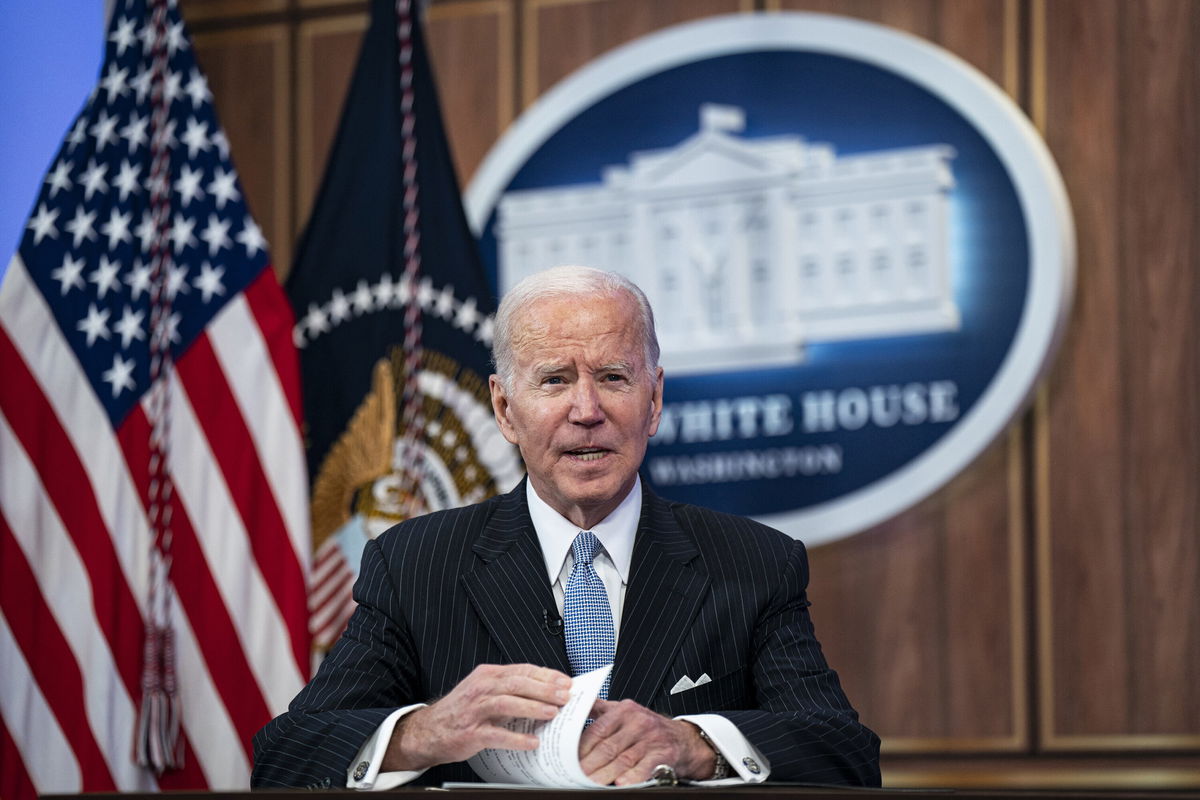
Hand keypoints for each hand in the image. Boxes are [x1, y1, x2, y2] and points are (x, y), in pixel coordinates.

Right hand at [381, 663, 571, 770]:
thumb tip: (545, 689)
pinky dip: (516, 738)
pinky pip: (496, 734)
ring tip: (552, 713)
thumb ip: (510, 688)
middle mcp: (481, 688)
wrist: (429, 730)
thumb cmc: (462, 711)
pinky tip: (532, 742)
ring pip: (507, 703)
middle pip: (517, 683)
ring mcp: (475, 710)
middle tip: (565, 696)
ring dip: (532, 707)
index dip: (546, 675)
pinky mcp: (471, 733)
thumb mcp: (484, 690)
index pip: (522, 670)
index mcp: (488, 675)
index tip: (566, 682)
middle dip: (545, 689)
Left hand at [578, 699, 714, 785]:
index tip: (569, 760)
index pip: (598, 730)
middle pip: (608, 747)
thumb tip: (572, 707)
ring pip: (623, 759)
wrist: (682, 738)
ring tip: (592, 783)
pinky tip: (621, 783)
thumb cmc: (648, 727)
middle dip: (590, 765)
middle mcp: (638, 722)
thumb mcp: (626, 711)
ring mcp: (652, 738)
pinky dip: (632, 777)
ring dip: (606, 774)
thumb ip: (600, 709)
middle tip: (576, 776)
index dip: (582, 747)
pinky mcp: (664, 754)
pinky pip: (645, 767)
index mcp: (624, 710)